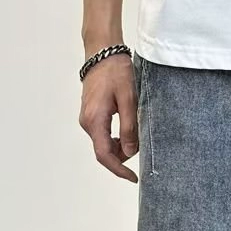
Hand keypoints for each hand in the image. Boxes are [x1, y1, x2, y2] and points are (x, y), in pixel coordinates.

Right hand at [78, 54, 138, 180]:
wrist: (102, 52)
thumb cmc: (116, 72)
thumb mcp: (129, 100)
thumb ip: (129, 127)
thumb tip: (130, 152)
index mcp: (95, 120)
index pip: (104, 155)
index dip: (119, 170)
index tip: (133, 178)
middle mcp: (87, 122)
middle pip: (104, 151)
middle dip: (123, 158)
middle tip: (142, 150)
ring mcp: (88, 119)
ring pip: (104, 144)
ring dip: (121, 147)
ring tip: (138, 136)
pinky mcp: (91, 115)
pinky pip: (104, 134)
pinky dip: (116, 138)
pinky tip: (129, 131)